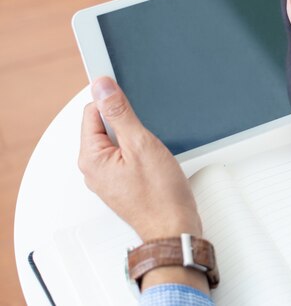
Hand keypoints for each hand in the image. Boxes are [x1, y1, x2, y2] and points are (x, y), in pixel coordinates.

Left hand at [79, 77, 208, 292]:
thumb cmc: (160, 195)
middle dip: (128, 123)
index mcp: (91, 157)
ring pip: (118, 141)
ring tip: (153, 152)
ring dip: (136, 138)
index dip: (114, 102)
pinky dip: (141, 153)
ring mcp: (108, 178)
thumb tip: (102, 87)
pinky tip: (155, 161)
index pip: (92, 111)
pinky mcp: (123, 183)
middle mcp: (94, 169)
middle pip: (105, 125)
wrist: (173, 228)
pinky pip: (127, 157)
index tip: (132, 103)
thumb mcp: (141, 144)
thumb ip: (119, 113)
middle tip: (146, 136)